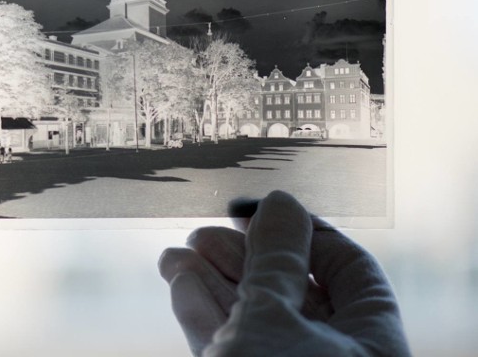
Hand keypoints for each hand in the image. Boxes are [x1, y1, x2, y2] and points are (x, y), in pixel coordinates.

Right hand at [159, 190, 409, 355]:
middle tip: (205, 233)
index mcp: (373, 346)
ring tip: (175, 255)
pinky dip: (202, 313)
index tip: (255, 212)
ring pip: (253, 317)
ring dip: (212, 281)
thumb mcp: (274, 319)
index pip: (348, 268)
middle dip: (243, 257)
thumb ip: (274, 259)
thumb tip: (281, 205)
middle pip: (292, 290)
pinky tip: (179, 283)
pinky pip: (230, 344)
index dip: (301, 231)